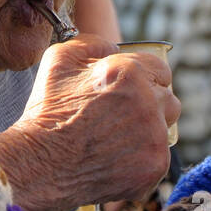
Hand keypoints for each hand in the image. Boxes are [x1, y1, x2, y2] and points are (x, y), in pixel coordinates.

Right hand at [0, 34, 179, 210]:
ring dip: (148, 132)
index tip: (129, 92)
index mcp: (129, 72)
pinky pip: (158, 158)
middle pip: (168, 99)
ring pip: (166, 129)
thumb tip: (113, 49)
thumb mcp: (58, 61)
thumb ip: (92, 44)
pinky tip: (114, 160)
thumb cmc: (47, 112)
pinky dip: (140, 160)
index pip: (160, 69)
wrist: (41, 166)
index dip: (144, 79)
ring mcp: (155, 136)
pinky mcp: (155, 165)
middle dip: (150, 105)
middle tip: (119, 117)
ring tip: (115, 140)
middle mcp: (149, 102)